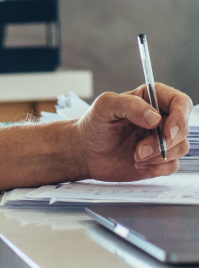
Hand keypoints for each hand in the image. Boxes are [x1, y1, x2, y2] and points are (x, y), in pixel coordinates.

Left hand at [74, 83, 192, 180]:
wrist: (85, 152)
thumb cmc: (94, 125)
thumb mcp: (105, 106)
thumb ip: (129, 105)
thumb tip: (155, 118)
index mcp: (150, 99)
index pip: (181, 102)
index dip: (180, 117)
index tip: (167, 131)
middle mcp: (160, 118)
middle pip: (182, 128)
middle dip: (164, 142)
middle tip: (140, 149)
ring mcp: (161, 139)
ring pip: (181, 147)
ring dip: (158, 155)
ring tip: (135, 155)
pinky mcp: (159, 159)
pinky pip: (173, 166)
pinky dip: (157, 168)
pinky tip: (138, 165)